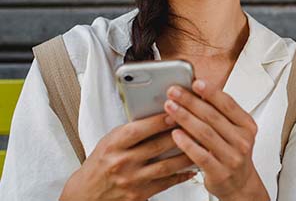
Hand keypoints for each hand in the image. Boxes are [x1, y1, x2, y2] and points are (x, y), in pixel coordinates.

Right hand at [60, 113, 195, 200]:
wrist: (85, 196)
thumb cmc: (99, 164)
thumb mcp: (109, 141)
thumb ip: (132, 130)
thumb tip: (159, 113)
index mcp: (114, 145)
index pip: (140, 129)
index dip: (160, 120)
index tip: (177, 110)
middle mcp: (122, 163)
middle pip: (158, 146)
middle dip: (180, 133)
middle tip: (198, 124)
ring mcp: (131, 181)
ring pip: (166, 166)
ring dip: (187, 155)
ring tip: (203, 144)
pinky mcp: (138, 196)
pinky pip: (166, 184)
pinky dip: (181, 175)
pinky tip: (192, 167)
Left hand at [165, 80, 269, 200]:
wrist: (240, 184)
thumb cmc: (233, 152)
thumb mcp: (235, 130)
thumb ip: (221, 113)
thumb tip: (199, 92)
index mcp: (246, 125)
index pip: (228, 104)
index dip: (211, 92)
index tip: (195, 82)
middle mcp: (242, 140)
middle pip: (213, 116)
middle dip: (191, 101)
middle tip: (174, 92)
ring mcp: (232, 157)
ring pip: (205, 133)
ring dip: (185, 118)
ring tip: (170, 108)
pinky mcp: (220, 172)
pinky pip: (200, 155)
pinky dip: (186, 143)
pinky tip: (175, 133)